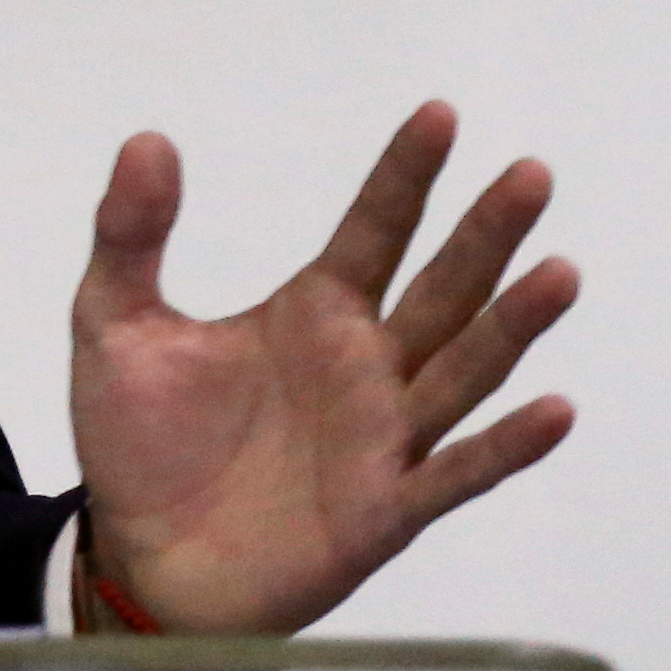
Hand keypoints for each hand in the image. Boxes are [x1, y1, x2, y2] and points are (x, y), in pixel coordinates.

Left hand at [70, 102, 577, 634]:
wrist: (139, 554)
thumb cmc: (138, 442)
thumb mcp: (113, 323)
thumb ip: (130, 235)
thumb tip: (147, 140)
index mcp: (311, 315)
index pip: (373, 232)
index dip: (404, 177)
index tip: (440, 115)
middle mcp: (363, 367)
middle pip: (439, 289)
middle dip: (485, 234)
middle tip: (530, 173)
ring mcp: (382, 437)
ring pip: (463, 370)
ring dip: (512, 325)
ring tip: (558, 270)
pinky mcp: (384, 508)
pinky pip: (456, 472)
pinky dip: (506, 445)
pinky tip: (553, 408)